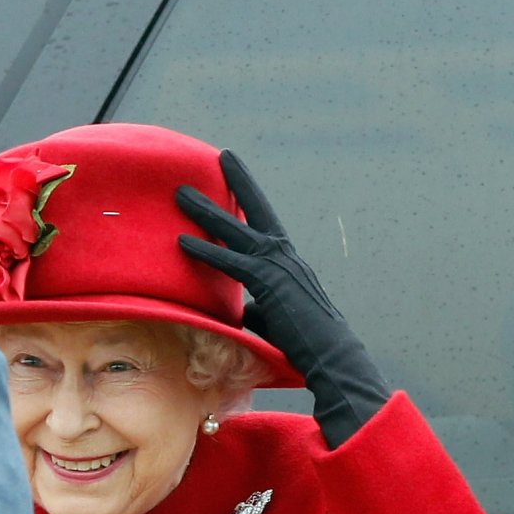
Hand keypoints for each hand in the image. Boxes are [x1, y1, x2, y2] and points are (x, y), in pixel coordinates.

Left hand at [177, 150, 388, 445]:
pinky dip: (207, 251)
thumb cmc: (307, 346)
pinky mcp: (269, 283)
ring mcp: (279, 266)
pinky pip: (232, 261)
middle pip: (256, 212)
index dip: (250, 200)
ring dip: (207, 212)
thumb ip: (258, 308)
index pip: (266, 224)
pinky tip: (183, 242)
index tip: (237, 176)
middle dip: (237, 184)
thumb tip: (242, 308)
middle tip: (220, 156)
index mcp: (289, 263)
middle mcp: (286, 257)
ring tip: (181, 193)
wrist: (332, 357)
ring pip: (238, 231)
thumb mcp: (276, 320)